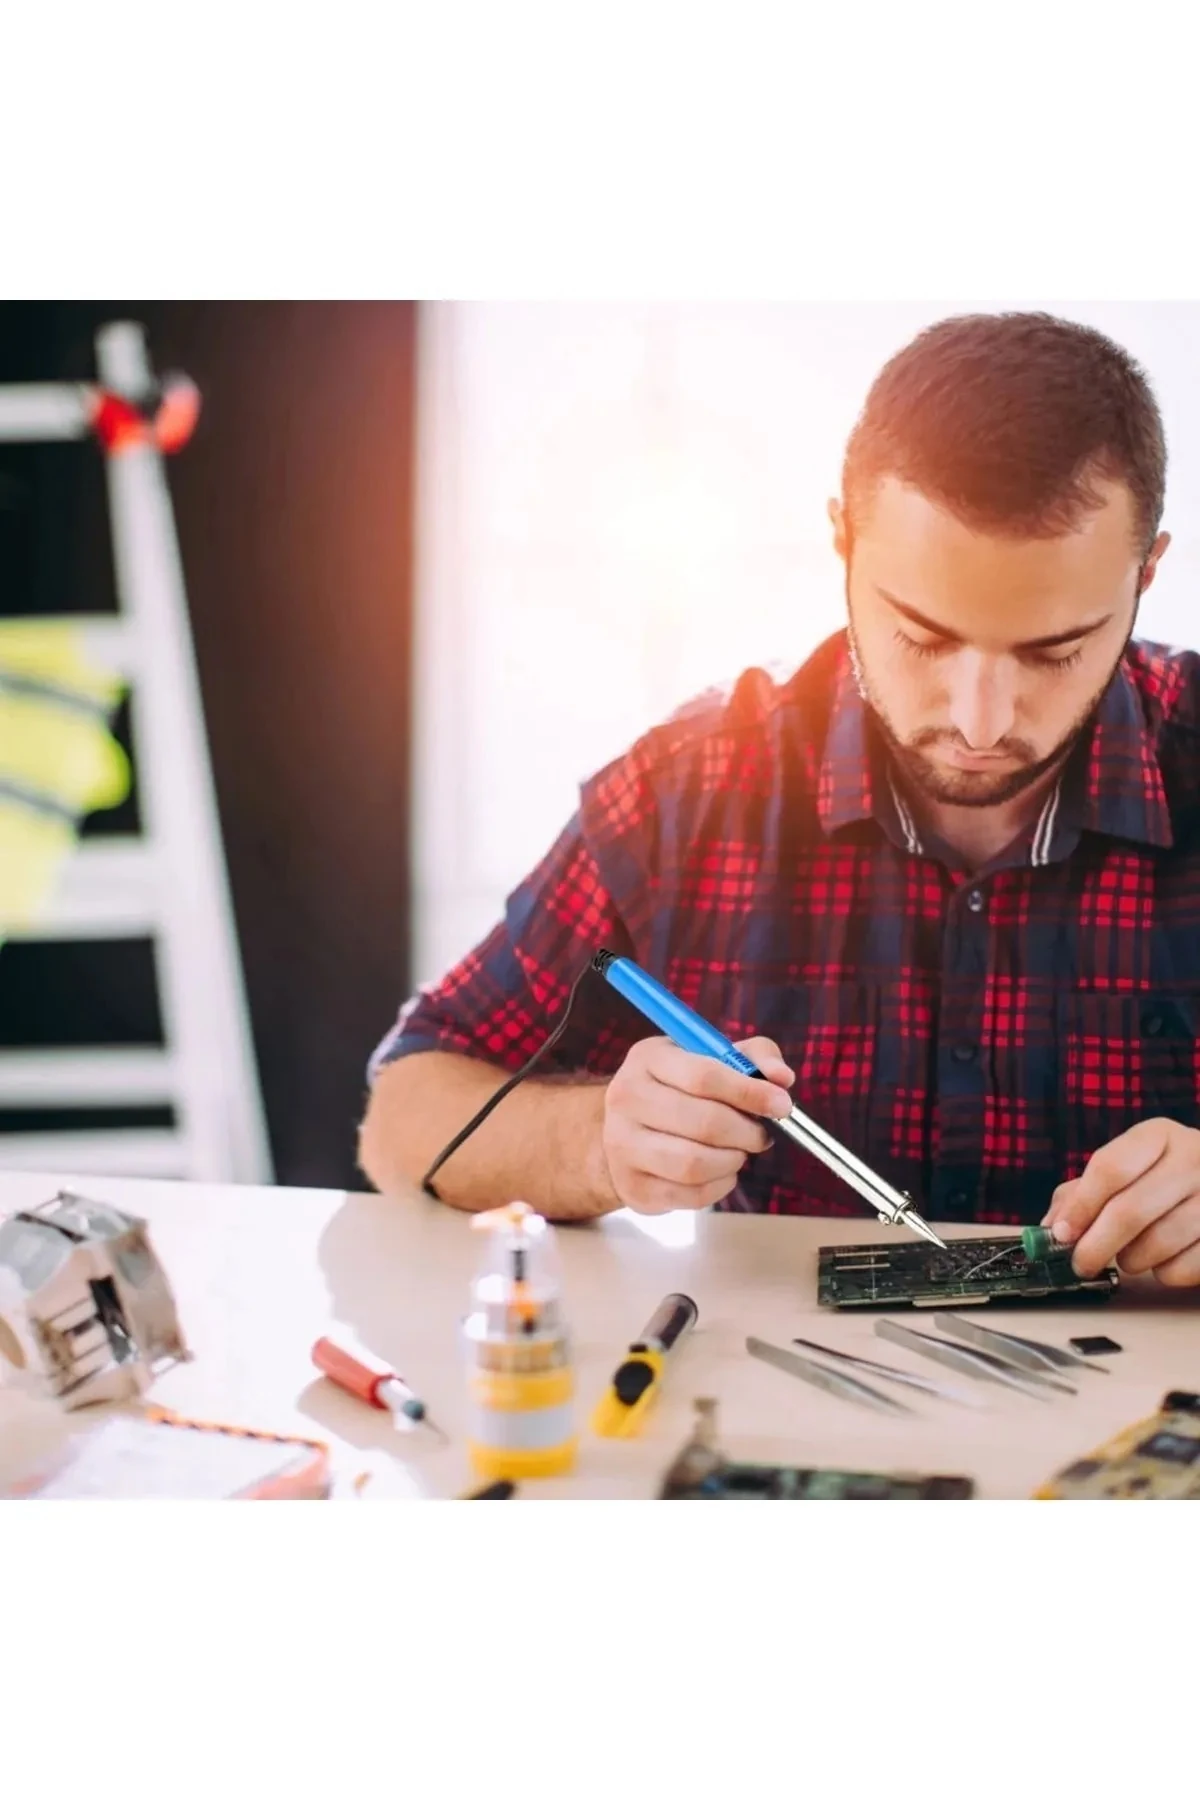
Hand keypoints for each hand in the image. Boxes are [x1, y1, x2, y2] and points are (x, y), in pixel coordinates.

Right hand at [601, 1035, 793, 1214]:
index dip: (750, 1093)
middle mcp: (626, 1098)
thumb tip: (783, 1079)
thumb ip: (754, 1058)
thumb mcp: (712, 1059)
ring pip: (695, 1164)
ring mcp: (623, 1145)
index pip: (704, 1076)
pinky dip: (720, 1186)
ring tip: (738, 1152)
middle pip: (704, 1122)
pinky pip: (691, 1195)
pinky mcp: (633, 1186)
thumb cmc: (680, 1089)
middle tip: (761, 1135)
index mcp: (648, 1058)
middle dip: (747, 1132)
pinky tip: (722, 1171)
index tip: (781, 1105)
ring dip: (733, 1160)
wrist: (625, 1129)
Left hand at [1043, 1117, 1199, 1286]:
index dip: (1080, 1206)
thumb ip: (1081, 1192)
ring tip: (1129, 1253)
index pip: (1110, 1168)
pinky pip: (1181, 1268)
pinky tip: (1164, 1258)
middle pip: (1130, 1211)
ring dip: (1130, 1260)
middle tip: (1081, 1263)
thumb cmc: (1160, 1178)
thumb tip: (1051, 1228)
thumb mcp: (1125, 1168)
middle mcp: (1193, 1159)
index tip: (1061, 1233)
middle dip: (1095, 1245)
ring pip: (1157, 1245)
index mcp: (1159, 1136)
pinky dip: (1162, 1273)